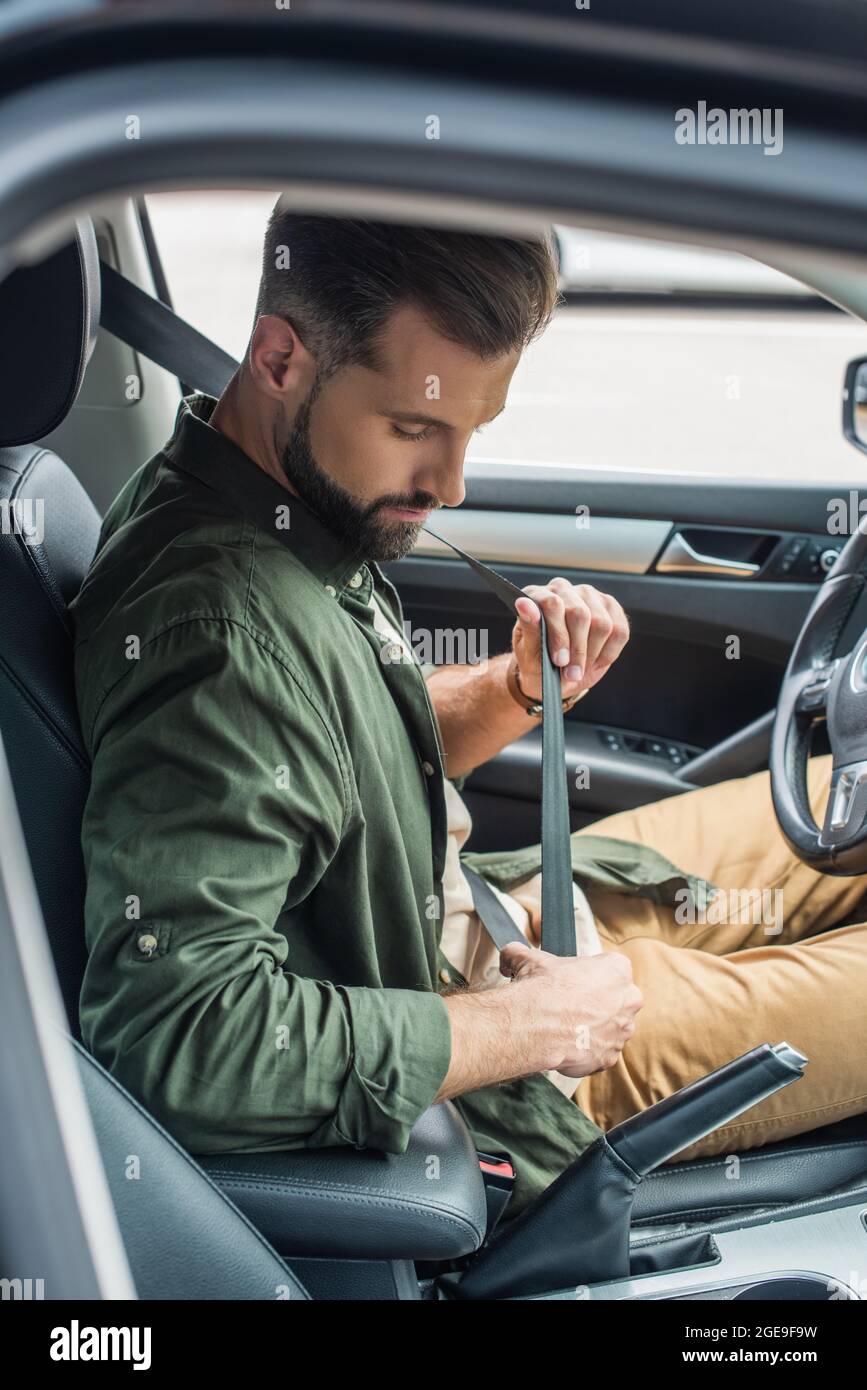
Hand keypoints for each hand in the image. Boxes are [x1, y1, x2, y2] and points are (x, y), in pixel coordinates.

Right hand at [499, 941, 642, 1078]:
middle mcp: (628, 999)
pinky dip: (586, 1050)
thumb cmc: (540, 990)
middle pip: (615, 1000)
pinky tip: (566, 1044)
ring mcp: (622, 1031)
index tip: (573, 983)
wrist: (534, 1027)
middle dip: (597, 1003)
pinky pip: (601, 1052)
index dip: (588, 976)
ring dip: (593, 1028)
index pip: (609, 969)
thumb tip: (510, 955)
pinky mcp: (610, 1057)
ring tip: (566, 1028)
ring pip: (610, 1028)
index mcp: (616, 969)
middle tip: (570, 1006)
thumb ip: (521, 953)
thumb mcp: (528, 959)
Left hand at [511, 579, 628, 701]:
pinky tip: (594, 662)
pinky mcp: (611, 608)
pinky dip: (608, 654)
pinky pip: (620, 631)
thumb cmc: (537, 661)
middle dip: (577, 650)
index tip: (559, 661)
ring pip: (602, 624)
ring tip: (579, 670)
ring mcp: (589, 596)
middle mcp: (563, 589)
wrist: (554, 673)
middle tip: (571, 674)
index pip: (552, 604)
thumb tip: (523, 604)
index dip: (558, 635)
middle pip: (580, 614)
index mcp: (537, 595)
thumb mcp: (528, 651)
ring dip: (592, 654)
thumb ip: (529, 628)